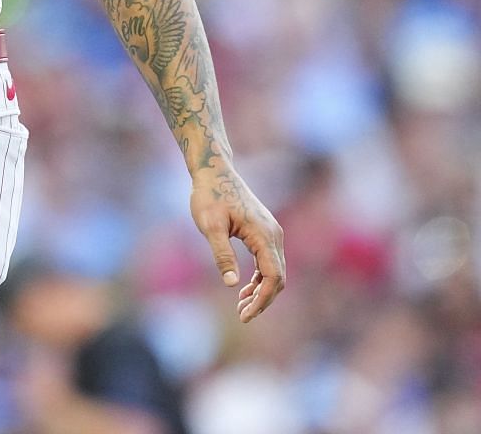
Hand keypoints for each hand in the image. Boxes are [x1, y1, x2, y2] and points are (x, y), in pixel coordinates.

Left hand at [189, 163, 284, 321]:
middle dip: (263, 300)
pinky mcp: (264, 232)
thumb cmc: (209, 195)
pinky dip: (259, 279)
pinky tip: (243, 289)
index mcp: (264, 235)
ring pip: (275, 271)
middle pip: (278, 278)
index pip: (272, 278)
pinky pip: (268, 262)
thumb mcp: (210, 225)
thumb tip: (231, 283)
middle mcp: (274, 235)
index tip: (244, 316)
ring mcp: (272, 233)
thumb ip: (222, 253)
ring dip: (261, 291)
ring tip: (241, 307)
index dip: (262, 300)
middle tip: (242, 316)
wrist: (214, 171)